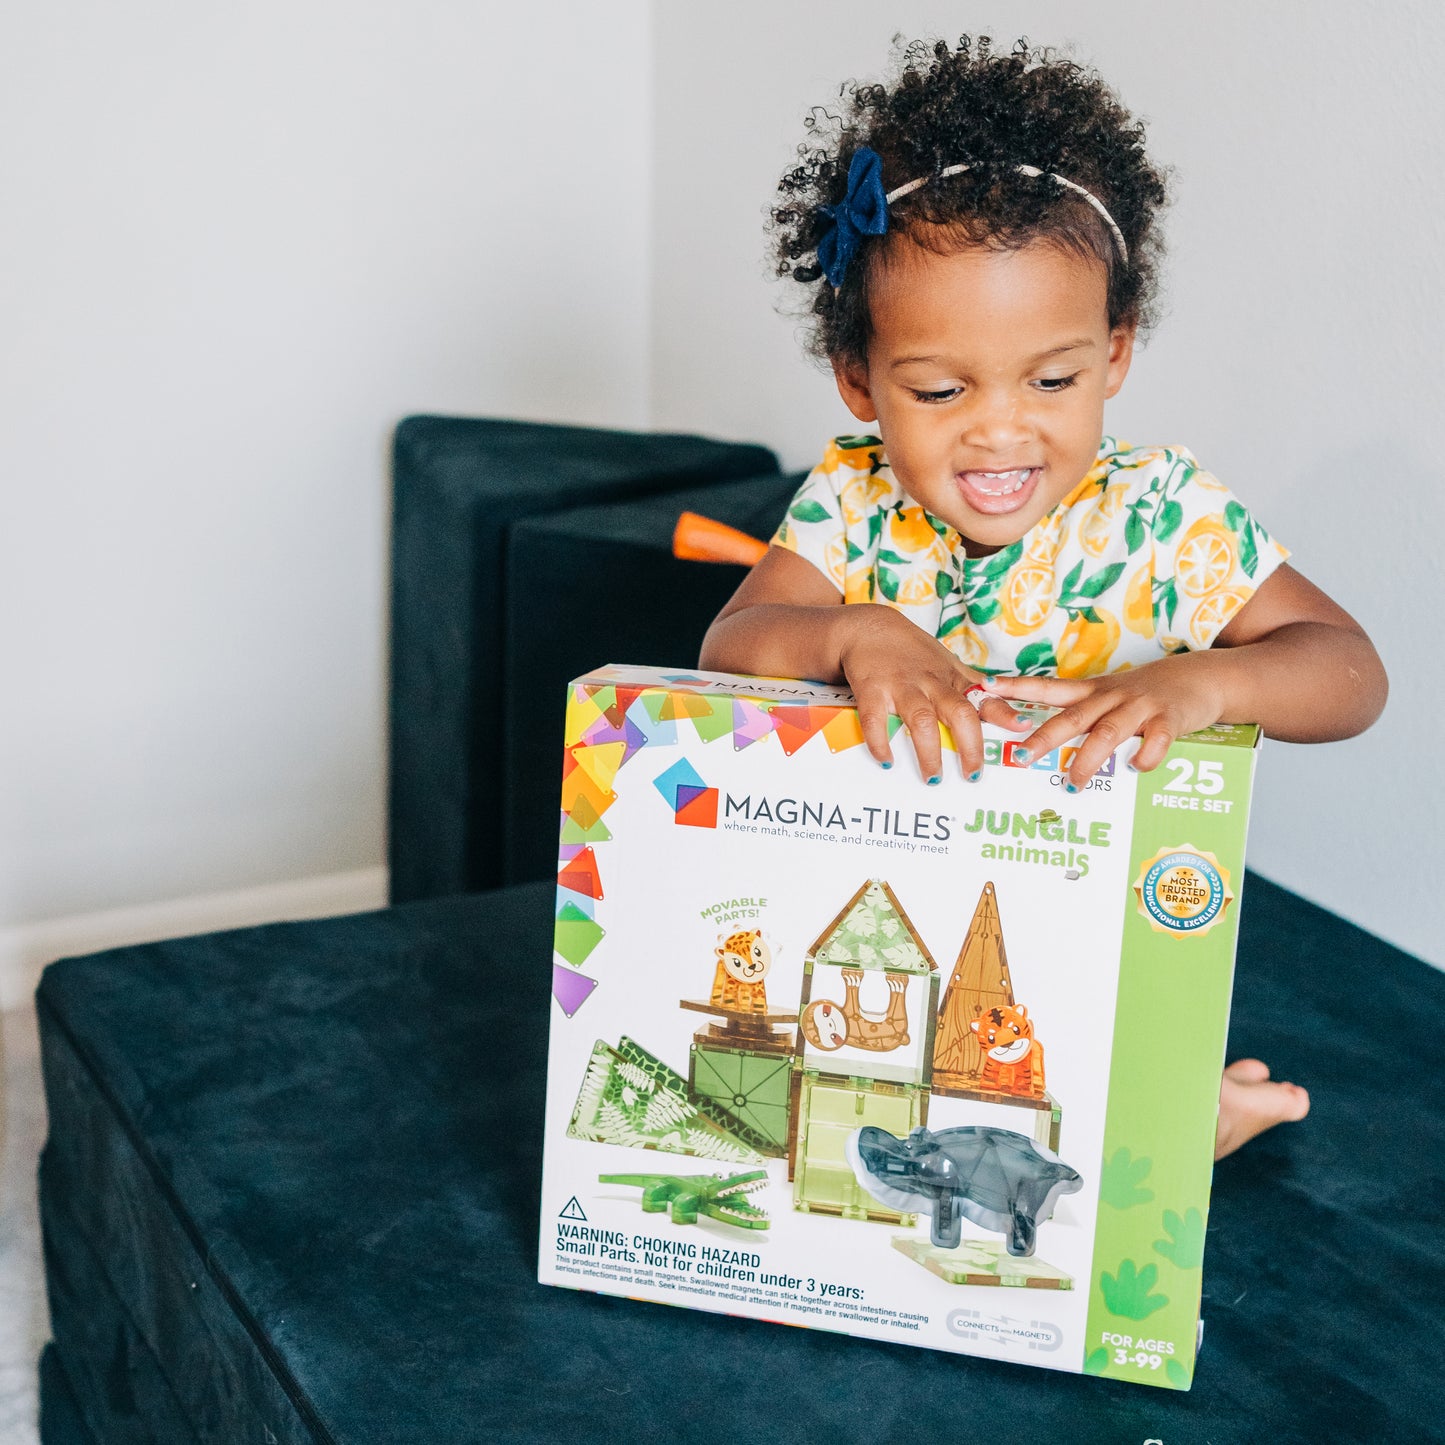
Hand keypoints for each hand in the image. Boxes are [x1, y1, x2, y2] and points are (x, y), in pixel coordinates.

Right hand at [839, 607, 1028, 781]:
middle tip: (972, 775)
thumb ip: (970, 686)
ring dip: (929, 753)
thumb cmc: (911, 652)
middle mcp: (931, 682)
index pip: (985, 696)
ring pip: (922, 721)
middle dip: (970, 746)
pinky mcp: (872, 689)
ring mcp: (902, 686)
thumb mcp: (946, 664)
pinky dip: (881, 744)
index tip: (1023, 727)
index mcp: (952, 679)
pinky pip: (876, 721)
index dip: (1005, 712)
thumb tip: (1004, 708)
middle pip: (959, 713)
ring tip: (933, 778)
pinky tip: (886, 761)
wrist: (868, 627)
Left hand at [983, 653, 1228, 786]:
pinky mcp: (1169, 719)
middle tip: (1020, 757)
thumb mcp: (1108, 697)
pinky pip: (1156, 741)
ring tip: (1073, 784)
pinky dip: (1145, 757)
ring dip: (1088, 760)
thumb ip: (1081, 715)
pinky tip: (1136, 769)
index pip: (1048, 688)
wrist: (1199, 678)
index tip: (985, 687)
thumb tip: (1039, 743)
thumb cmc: (1144, 696)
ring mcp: (1140, 707)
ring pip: (1108, 733)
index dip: (1017, 687)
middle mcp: (1111, 697)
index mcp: (1092, 692)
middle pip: (1072, 718)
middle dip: (1044, 737)